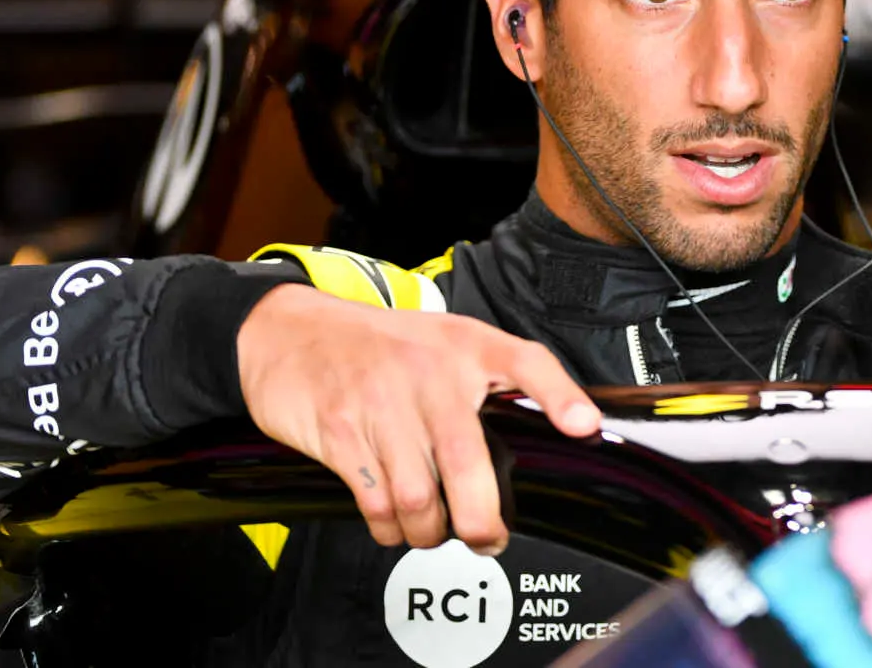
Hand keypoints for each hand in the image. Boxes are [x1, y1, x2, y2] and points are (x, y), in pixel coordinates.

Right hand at [236, 284, 600, 554]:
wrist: (287, 331)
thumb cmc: (382, 347)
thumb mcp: (443, 342)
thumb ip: (488, 379)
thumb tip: (549, 432)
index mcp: (464, 345)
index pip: (525, 361)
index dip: (560, 393)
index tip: (584, 426)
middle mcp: (427, 372)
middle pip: (466, 462)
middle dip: (481, 520)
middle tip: (489, 539)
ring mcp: (380, 403)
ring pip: (417, 496)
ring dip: (429, 531)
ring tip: (433, 532)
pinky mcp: (338, 431)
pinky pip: (374, 501)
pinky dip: (389, 528)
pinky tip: (394, 523)